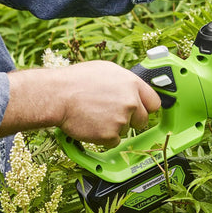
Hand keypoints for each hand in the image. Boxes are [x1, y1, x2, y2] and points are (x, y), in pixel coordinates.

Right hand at [0, 61, 160, 143]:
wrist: (57, 95)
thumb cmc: (76, 81)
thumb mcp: (106, 71)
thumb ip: (124, 82)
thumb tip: (132, 89)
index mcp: (132, 83)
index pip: (154, 102)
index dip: (146, 107)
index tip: (141, 111)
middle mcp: (131, 101)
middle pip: (143, 120)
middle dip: (131, 120)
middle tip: (112, 116)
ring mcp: (121, 119)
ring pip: (125, 131)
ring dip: (113, 128)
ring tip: (95, 115)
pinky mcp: (110, 135)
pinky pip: (113, 142)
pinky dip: (103, 138)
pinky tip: (91, 125)